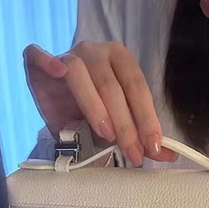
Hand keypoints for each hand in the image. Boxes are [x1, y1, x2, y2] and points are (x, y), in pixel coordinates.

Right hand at [23, 42, 176, 165]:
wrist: (57, 106)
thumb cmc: (91, 114)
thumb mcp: (118, 128)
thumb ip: (141, 138)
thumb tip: (169, 155)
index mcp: (121, 61)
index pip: (137, 88)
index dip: (147, 118)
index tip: (154, 147)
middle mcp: (97, 52)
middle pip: (112, 85)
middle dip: (125, 123)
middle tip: (131, 152)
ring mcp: (68, 53)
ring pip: (80, 73)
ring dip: (94, 105)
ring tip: (105, 133)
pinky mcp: (38, 61)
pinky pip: (39, 55)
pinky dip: (48, 61)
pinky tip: (58, 72)